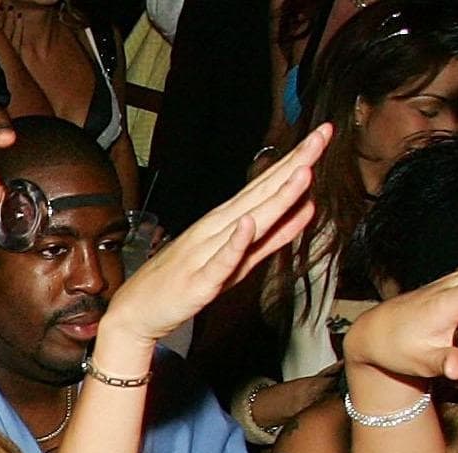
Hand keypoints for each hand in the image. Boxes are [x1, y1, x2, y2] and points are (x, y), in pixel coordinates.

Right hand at [100, 124, 327, 349]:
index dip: (296, 160)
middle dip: (294, 165)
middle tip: (322, 135)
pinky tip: (248, 225)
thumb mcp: (238, 259)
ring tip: (301, 173)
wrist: (134, 312)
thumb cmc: (183, 283)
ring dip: (274, 198)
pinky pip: (219, 262)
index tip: (322, 135)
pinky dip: (235, 243)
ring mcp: (206, 254)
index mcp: (227, 222)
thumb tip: (307, 208)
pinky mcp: (198, 283)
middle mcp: (217, 230)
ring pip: (248, 222)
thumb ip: (273, 236)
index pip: (267, 186)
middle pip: (262, 194)